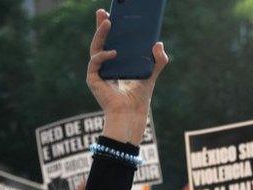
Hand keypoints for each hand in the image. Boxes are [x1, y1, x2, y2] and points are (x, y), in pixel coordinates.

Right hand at [86, 9, 168, 144]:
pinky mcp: (93, 79)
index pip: (110, 43)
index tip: (111, 15)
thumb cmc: (139, 99)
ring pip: (95, 47)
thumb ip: (158, 61)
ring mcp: (97, 72)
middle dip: (100, 25)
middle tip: (103, 11)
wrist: (132, 114)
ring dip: (100, 34)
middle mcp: (104, 67)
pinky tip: (114, 53)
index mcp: (115, 65)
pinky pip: (95, 62)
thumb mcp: (151, 75)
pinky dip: (103, 56)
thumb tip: (159, 43)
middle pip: (99, 41)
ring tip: (108, 22)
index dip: (109, 29)